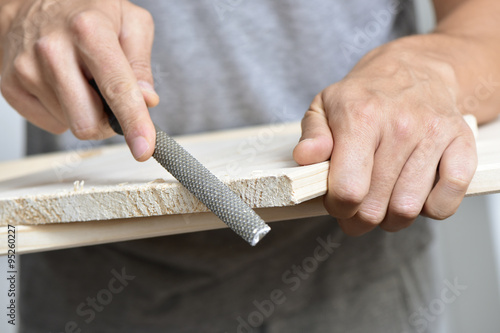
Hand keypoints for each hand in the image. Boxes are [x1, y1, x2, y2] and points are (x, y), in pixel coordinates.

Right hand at [0, 0, 157, 160]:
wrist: (29, 0)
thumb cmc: (84, 11)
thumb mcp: (128, 22)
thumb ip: (141, 62)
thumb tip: (147, 100)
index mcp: (89, 31)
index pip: (117, 88)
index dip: (134, 123)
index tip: (143, 149)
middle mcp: (52, 50)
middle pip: (88, 122)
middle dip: (108, 122)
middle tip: (110, 100)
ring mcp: (26, 70)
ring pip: (71, 125)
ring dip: (85, 111)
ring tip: (81, 80)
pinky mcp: (11, 86)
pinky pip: (51, 123)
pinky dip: (65, 111)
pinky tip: (63, 85)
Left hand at [293, 37, 477, 235]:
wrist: (414, 70)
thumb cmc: (365, 95)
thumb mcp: (325, 106)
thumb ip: (312, 135)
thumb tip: (305, 157)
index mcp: (361, 117)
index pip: (348, 190)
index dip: (338, 207)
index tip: (338, 201)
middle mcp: (400, 126)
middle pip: (375, 207)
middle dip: (360, 217)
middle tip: (357, 206)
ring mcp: (434, 135)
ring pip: (408, 209)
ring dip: (392, 217)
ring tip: (383, 200)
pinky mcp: (462, 144)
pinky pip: (446, 202)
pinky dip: (430, 209)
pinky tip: (415, 195)